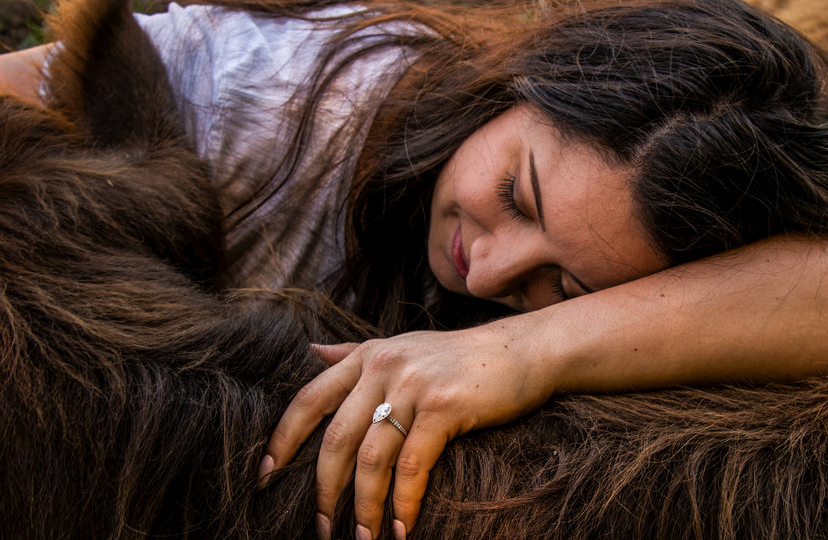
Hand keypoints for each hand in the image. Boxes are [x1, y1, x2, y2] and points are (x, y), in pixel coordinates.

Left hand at [258, 324, 554, 539]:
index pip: (309, 399)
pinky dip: (404, 503)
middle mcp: (384, 366)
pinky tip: (403, 528)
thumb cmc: (461, 358)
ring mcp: (413, 385)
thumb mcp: (402, 345)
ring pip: (371, 458)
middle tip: (321, 527)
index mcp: (367, 356)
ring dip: (363, 505)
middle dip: (324, 489)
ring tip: (362, 537)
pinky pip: (411, 466)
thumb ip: (355, 352)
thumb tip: (311, 350)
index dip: (283, 439)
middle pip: (336, 438)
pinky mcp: (443, 406)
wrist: (523, 351)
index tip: (265, 475)